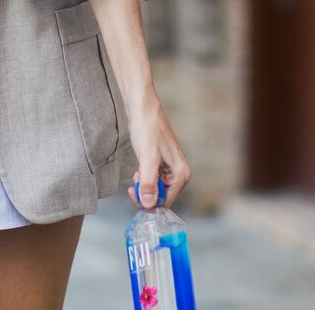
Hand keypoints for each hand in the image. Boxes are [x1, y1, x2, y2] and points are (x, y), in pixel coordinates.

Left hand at [125, 93, 191, 209]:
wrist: (142, 108)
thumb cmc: (148, 128)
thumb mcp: (147, 158)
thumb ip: (148, 182)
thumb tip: (148, 205)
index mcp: (181, 174)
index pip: (166, 202)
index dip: (149, 202)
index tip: (134, 194)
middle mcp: (178, 172)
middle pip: (161, 196)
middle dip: (145, 192)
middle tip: (133, 182)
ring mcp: (170, 167)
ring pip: (155, 187)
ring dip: (143, 184)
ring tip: (136, 173)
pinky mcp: (160, 161)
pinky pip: (152, 178)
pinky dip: (143, 176)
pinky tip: (138, 169)